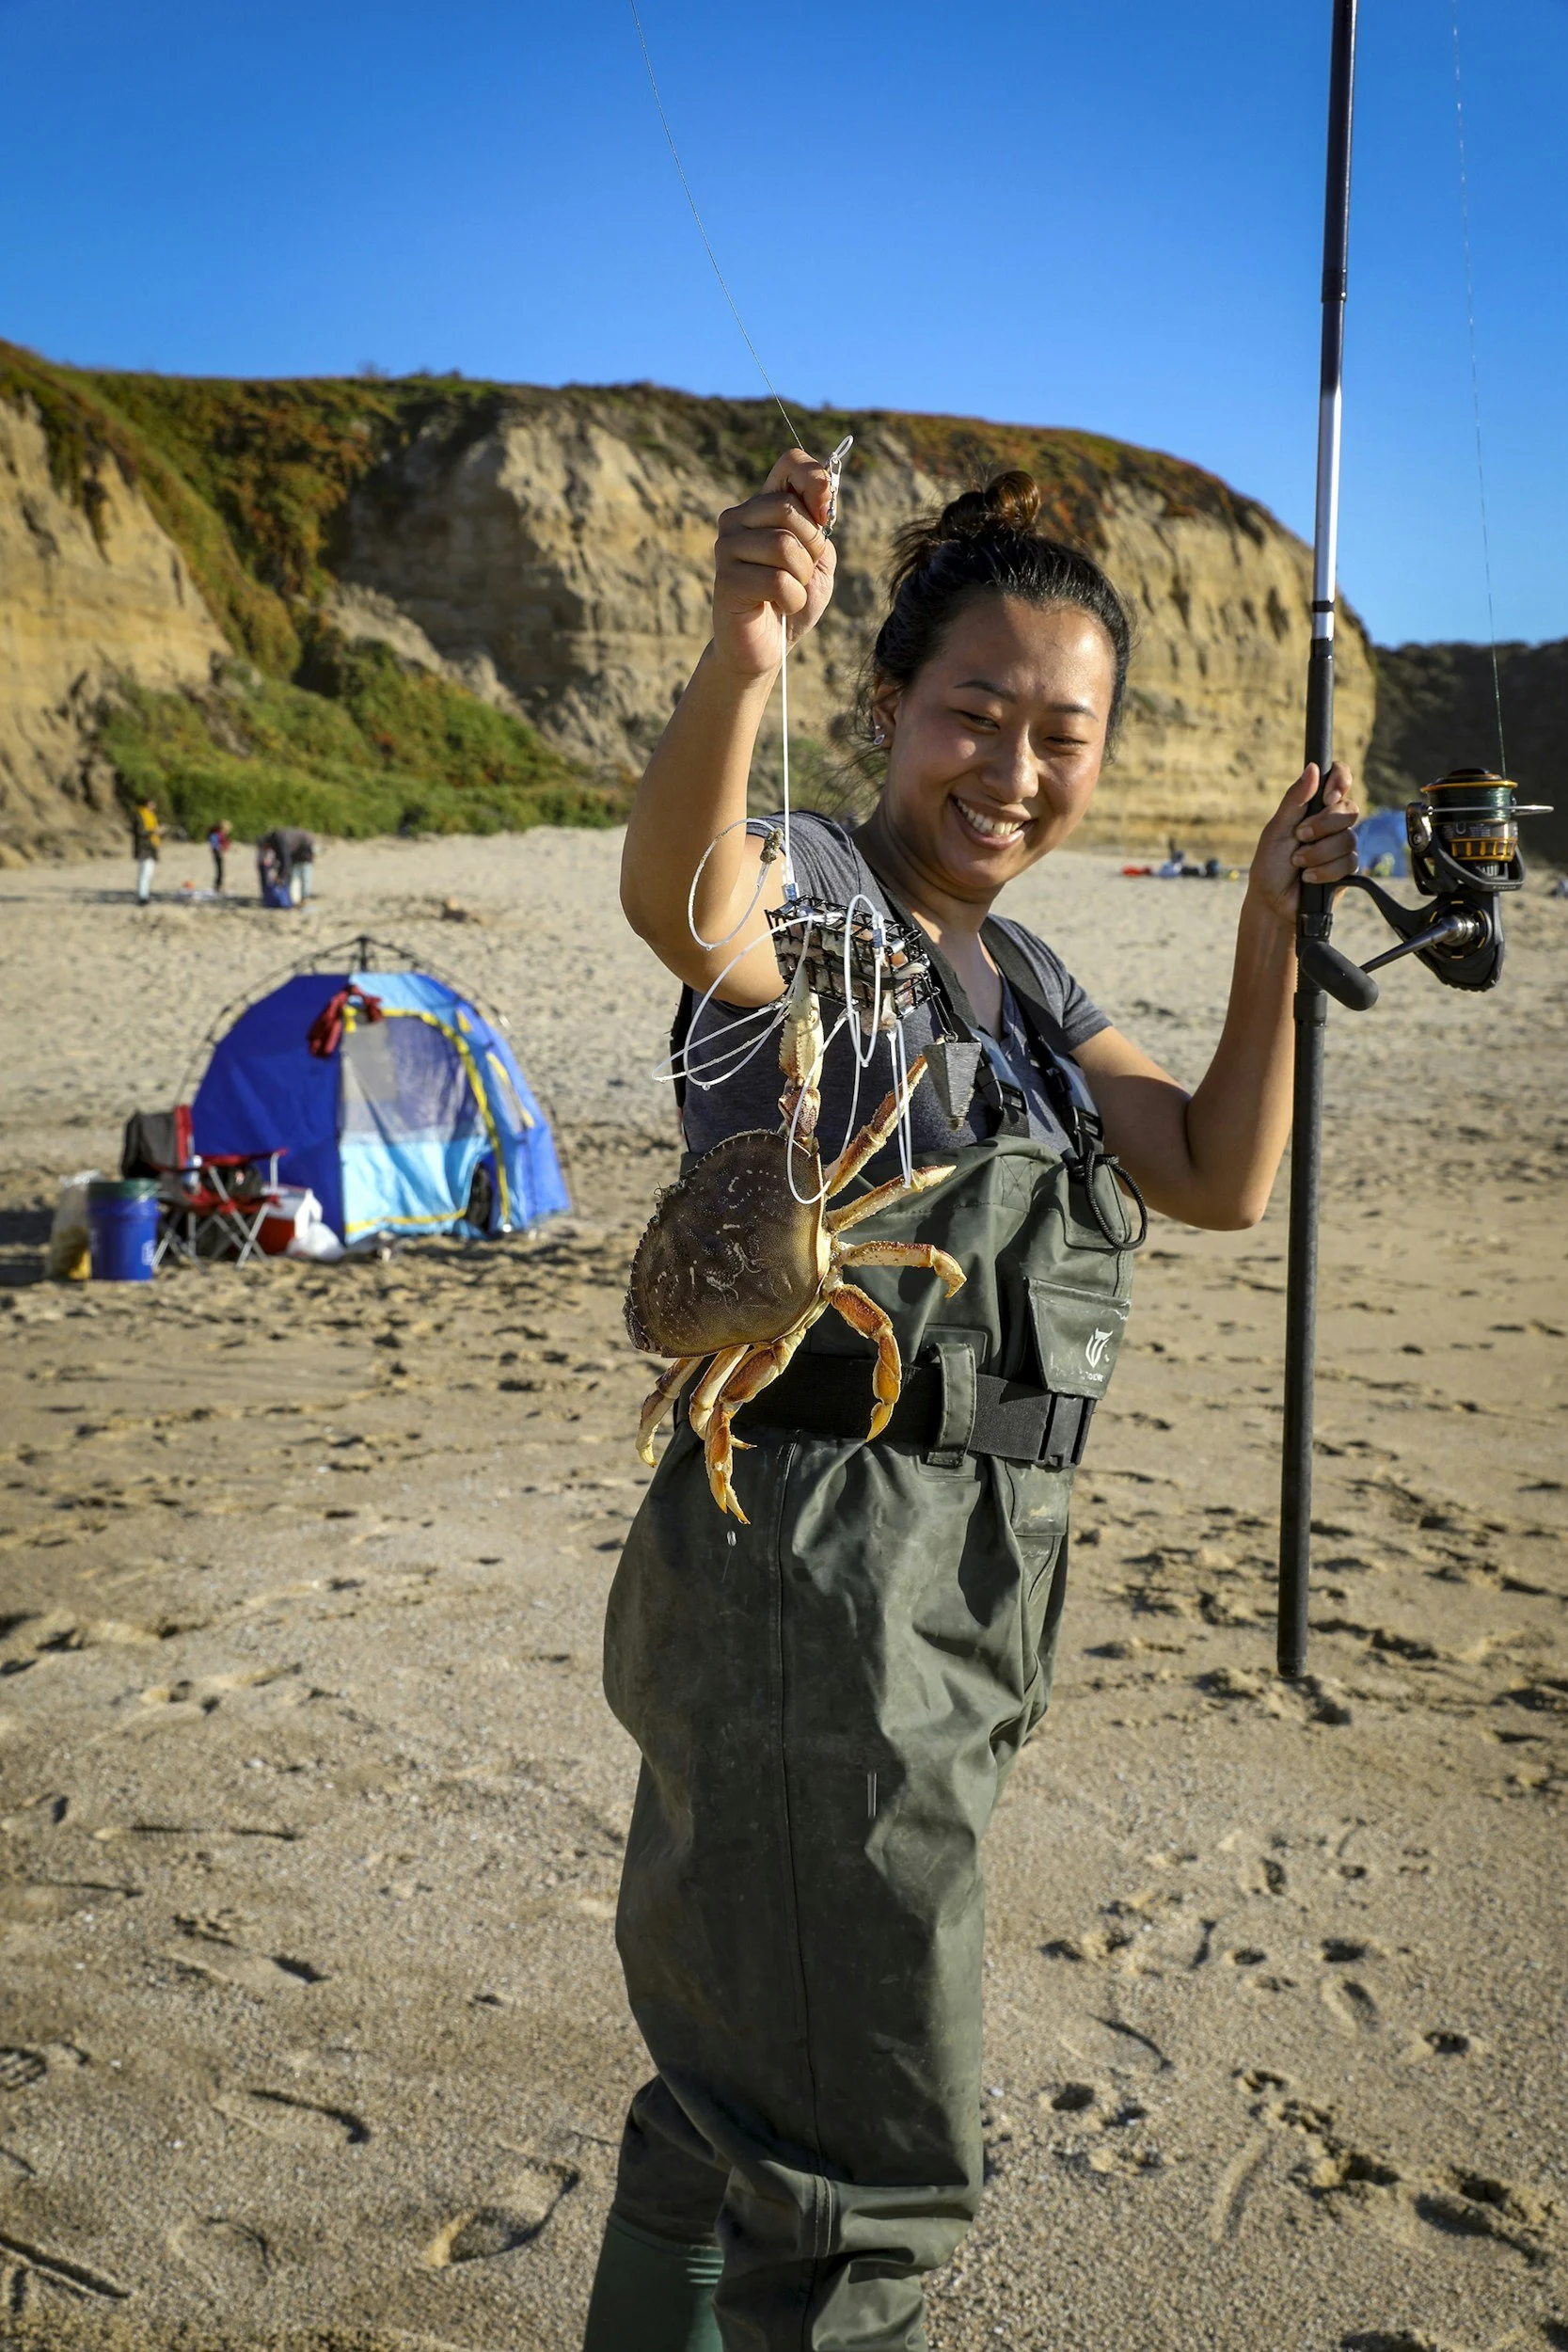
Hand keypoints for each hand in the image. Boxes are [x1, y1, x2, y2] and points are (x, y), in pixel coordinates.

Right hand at [710, 448, 836, 679]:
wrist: (766, 648)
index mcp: (762, 505)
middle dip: (811, 546)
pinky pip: (777, 580)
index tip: (825, 515)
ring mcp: (727, 547)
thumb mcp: (819, 558)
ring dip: (801, 578)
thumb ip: (820, 524)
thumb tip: (823, 495)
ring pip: (784, 546)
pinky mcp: (725, 579)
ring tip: (788, 592)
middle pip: (789, 509)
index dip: (816, 482)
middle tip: (801, 572)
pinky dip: (792, 599)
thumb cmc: (792, 600)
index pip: (790, 462)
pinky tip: (778, 607)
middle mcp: (738, 519)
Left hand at [1245, 762, 1359, 928]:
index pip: (1339, 778)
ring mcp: (1342, 845)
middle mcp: (1332, 823)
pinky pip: (1349, 861)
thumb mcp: (1277, 830)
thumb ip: (1295, 800)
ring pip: (1349, 838)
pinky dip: (1325, 871)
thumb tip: (1313, 767)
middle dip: (1323, 825)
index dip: (1340, 781)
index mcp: (1313, 807)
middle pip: (1349, 808)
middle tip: (1300, 837)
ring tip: (1298, 864)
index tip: (1327, 798)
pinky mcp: (1348, 868)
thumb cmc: (1270, 866)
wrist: (1273, 904)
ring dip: (1318, 853)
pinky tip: (1309, 878)